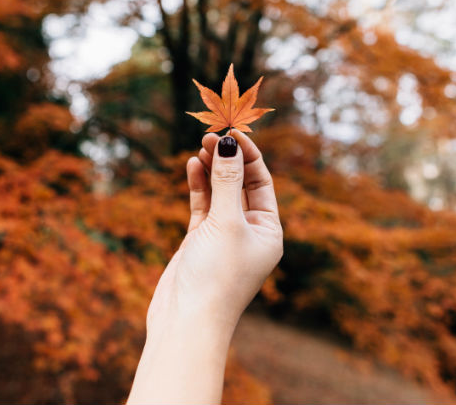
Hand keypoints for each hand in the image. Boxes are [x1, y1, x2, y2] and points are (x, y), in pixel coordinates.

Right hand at [145, 129, 282, 334]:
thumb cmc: (215, 276)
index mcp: (269, 231)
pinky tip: (192, 165)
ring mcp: (223, 236)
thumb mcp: (225, 222)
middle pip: (240, 184)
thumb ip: (226, 181)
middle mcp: (249, 232)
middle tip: (210, 134)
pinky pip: (202, 206)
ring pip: (219, 192)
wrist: (186, 323)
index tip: (231, 132)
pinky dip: (198, 185)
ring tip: (200, 146)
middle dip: (227, 159)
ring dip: (212, 168)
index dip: (248, 155)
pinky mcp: (199, 241)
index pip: (261, 182)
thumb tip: (230, 143)